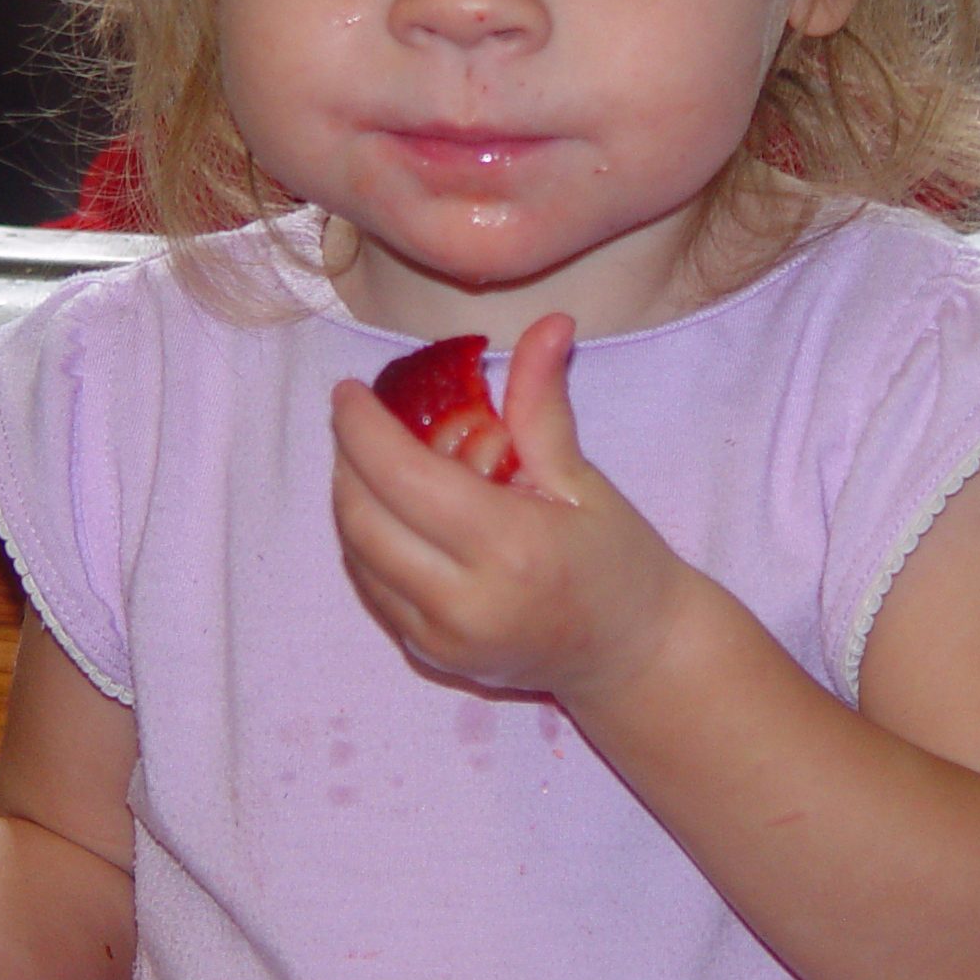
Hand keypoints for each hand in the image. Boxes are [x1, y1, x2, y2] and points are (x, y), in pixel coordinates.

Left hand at [329, 312, 699, 700]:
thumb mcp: (582, 479)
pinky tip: (391, 511)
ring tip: (371, 460)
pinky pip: (374, 589)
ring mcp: (442, 638)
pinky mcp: (431, 657)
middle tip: (356, 420)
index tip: (349, 390)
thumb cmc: (617, 560)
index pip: (402, 475)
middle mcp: (466, 601)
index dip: (361, 427)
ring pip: (357, 555)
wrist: (634, 655)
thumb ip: (542, 404)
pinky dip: (368, 542)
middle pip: (363, 516)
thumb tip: (548, 322)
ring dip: (350, 498)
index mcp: (510, 547)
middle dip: (346, 459)